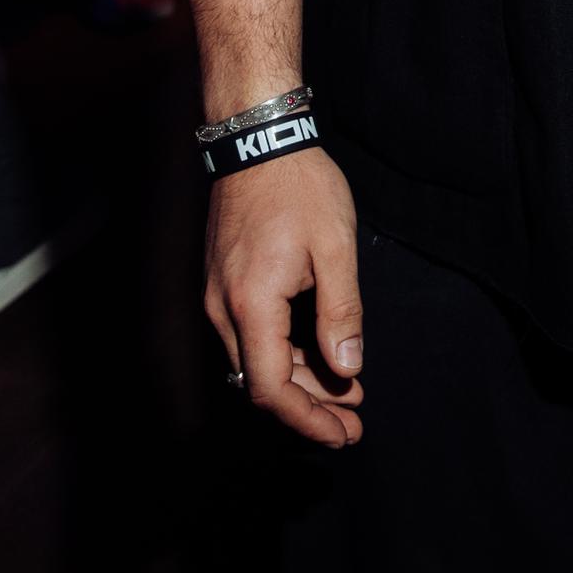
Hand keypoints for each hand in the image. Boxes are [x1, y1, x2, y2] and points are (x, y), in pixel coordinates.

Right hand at [204, 148, 364, 445]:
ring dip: (300, 383)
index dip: (308, 419)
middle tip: (354, 423)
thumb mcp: (335, 247)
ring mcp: (219, 296)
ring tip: (347, 394)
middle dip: (309, 409)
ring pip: (255, 361)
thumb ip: (341, 312)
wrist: (258, 138)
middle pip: (262, 382)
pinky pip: (251, 336)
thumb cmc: (300, 186)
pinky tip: (320, 356)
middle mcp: (224, 309)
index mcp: (251, 304)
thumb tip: (347, 370)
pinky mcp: (224, 283)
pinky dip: (285, 354)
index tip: (343, 434)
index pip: (272, 388)